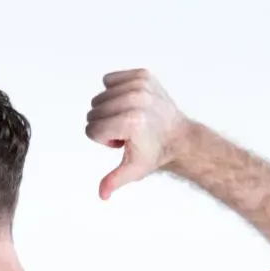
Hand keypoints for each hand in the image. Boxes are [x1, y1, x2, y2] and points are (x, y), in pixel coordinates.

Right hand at [86, 69, 188, 199]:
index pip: (91, 129)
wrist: (178, 136)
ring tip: (129, 119)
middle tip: (127, 132)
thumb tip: (103, 195)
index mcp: (130, 122)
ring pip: (100, 97)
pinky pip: (110, 80)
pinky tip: (129, 104)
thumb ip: (114, 180)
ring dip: (110, 110)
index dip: (103, 141)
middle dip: (105, 125)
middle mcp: (135, 100)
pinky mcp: (142, 75)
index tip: (122, 142)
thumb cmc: (154, 153)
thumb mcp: (133, 170)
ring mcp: (140, 85)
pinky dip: (114, 92)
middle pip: (93, 112)